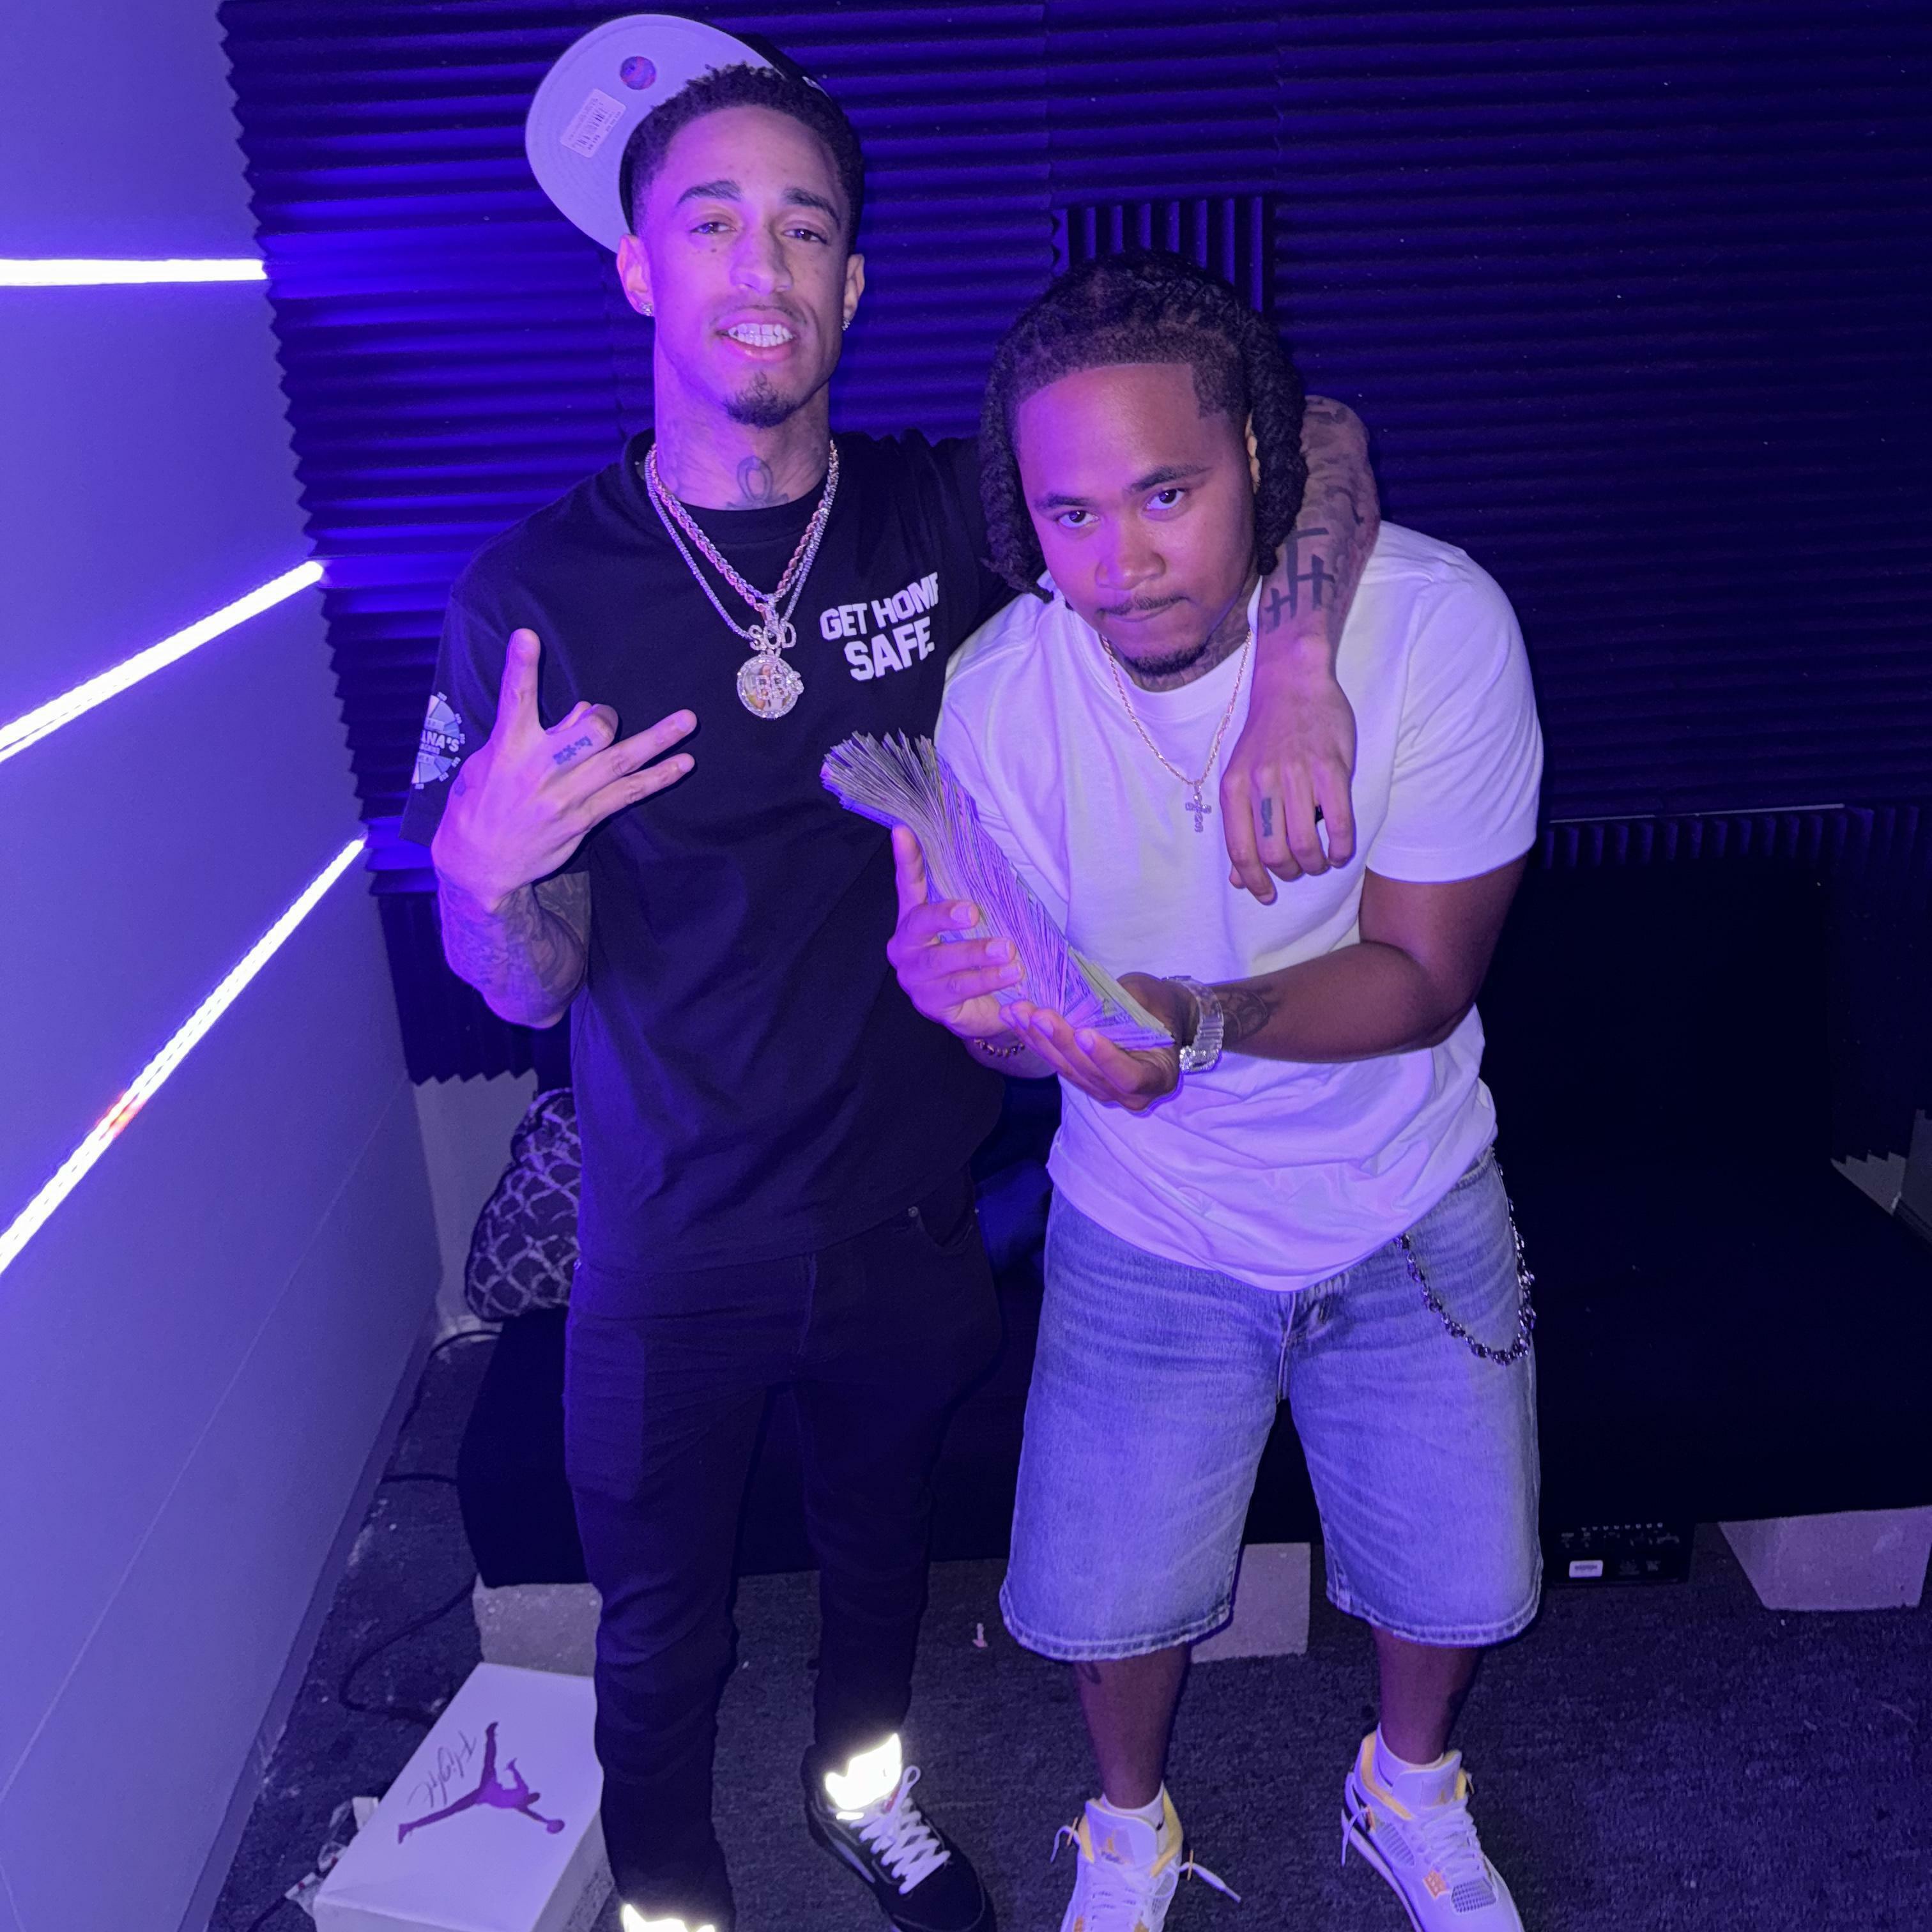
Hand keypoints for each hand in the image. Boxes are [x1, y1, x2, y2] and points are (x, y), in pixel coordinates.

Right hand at [431, 628, 694, 908]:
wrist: (480, 865)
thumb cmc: (479, 804)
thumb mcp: (489, 762)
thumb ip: (534, 734)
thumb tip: (582, 709)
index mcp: (508, 748)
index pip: (516, 699)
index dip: (522, 667)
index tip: (528, 636)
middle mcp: (540, 770)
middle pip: (590, 731)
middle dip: (605, 716)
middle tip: (604, 717)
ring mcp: (566, 796)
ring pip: (620, 760)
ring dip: (658, 739)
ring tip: (689, 720)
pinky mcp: (583, 818)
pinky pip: (628, 793)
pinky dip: (658, 778)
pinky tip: (684, 764)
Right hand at [885, 826, 1021, 1037]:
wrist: (982, 1013)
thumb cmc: (977, 961)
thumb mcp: (976, 929)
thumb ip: (975, 902)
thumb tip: (998, 865)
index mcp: (913, 920)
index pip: (908, 885)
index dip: (906, 860)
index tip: (903, 832)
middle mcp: (905, 946)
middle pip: (920, 924)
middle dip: (945, 916)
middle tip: (972, 912)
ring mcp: (913, 977)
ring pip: (942, 961)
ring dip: (975, 954)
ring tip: (1008, 950)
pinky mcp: (928, 1004)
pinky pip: (958, 990)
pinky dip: (987, 981)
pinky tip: (1011, 974)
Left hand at [1008, 998, 1179, 1112]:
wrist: (1158, 1015)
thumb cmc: (1160, 1005)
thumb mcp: (1151, 998)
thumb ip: (1128, 1005)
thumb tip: (1090, 999)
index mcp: (1158, 1077)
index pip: (1130, 1076)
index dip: (1106, 1058)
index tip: (1084, 1034)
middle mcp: (1130, 1094)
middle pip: (1090, 1074)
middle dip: (1061, 1043)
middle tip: (1038, 1015)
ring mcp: (1102, 1090)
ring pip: (1068, 1070)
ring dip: (1040, 1041)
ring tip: (1018, 1013)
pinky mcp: (1081, 1079)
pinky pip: (1058, 1063)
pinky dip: (1035, 1041)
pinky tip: (1015, 1019)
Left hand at [1220, 642, 1357, 899]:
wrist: (1291, 682)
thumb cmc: (1266, 734)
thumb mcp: (1240, 776)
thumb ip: (1240, 825)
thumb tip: (1238, 875)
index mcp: (1234, 788)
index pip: (1240, 850)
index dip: (1253, 881)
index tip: (1265, 895)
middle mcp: (1262, 783)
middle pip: (1274, 853)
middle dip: (1289, 873)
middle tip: (1299, 869)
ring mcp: (1297, 775)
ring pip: (1305, 843)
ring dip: (1315, 864)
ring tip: (1320, 863)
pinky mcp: (1331, 767)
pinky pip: (1338, 822)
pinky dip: (1341, 847)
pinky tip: (1341, 851)